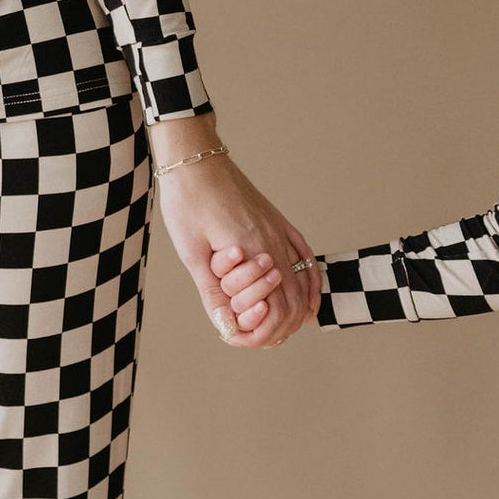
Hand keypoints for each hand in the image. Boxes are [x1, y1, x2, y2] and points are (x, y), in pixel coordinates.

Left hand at [147, 118, 315, 348]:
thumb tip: (225, 326)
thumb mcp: (191, 252)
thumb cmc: (188, 201)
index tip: (235, 338)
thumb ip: (212, 292)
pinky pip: (307, 260)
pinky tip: (305, 302)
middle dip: (275, 329)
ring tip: (272, 327)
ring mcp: (281, 233)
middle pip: (293, 304)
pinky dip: (310, 287)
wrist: (196, 159)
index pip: (273, 311)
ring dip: (294, 314)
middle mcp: (275, 244)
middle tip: (251, 337)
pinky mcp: (280, 224)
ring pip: (304, 286)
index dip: (257, 334)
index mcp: (253, 253)